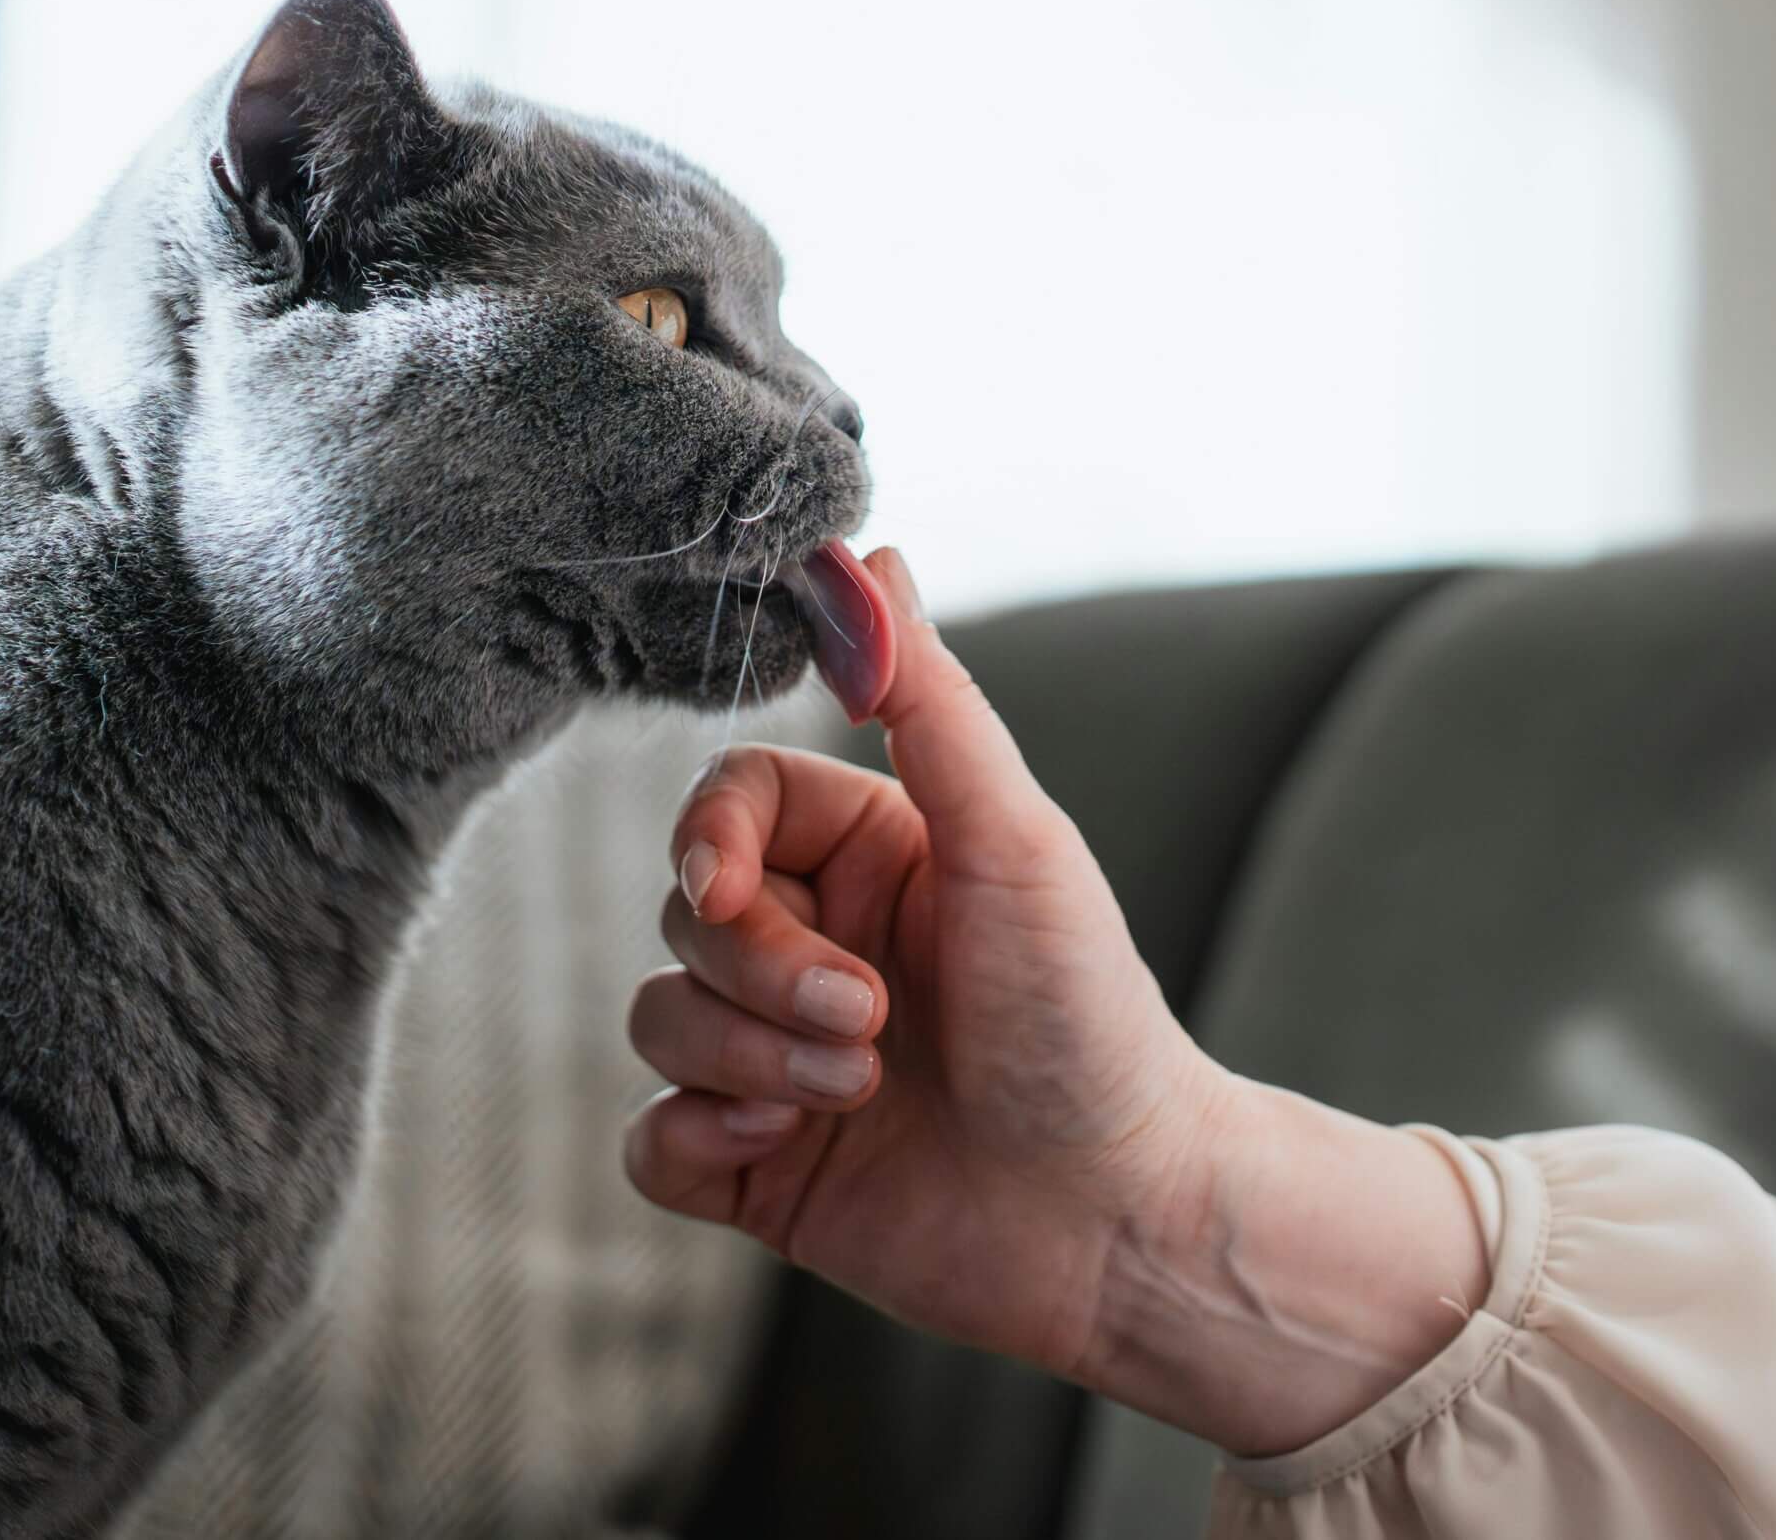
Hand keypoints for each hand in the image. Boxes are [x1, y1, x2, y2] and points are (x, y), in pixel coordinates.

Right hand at [622, 548, 1490, 1456]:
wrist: (1125, 1222)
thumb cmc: (1091, 1023)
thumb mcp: (1015, 842)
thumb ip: (930, 699)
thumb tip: (865, 552)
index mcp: (868, 859)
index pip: (725, 806)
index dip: (708, 840)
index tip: (728, 881)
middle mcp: (814, 949)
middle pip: (683, 914)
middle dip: (761, 971)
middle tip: (871, 1021)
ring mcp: (775, 1062)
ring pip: (659, 1020)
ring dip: (748, 1058)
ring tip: (862, 1093)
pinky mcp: (759, 1169)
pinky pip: (650, 1140)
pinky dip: (696, 1142)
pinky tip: (776, 1152)